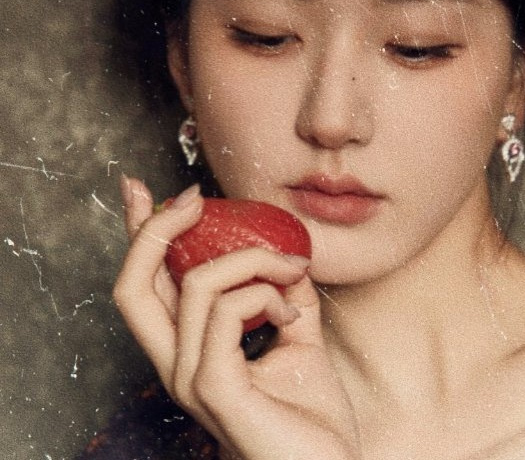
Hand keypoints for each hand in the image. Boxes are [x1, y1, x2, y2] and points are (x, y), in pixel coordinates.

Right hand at [114, 178, 360, 459]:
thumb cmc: (311, 416)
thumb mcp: (299, 338)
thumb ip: (286, 294)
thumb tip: (289, 253)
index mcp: (190, 350)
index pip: (146, 285)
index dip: (137, 234)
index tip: (141, 189)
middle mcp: (177, 364)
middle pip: (133, 285)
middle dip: (157, 228)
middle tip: (194, 198)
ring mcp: (191, 379)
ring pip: (197, 284)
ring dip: (254, 259)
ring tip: (293, 272)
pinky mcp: (215, 389)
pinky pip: (227, 312)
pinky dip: (265, 293)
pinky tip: (292, 312)